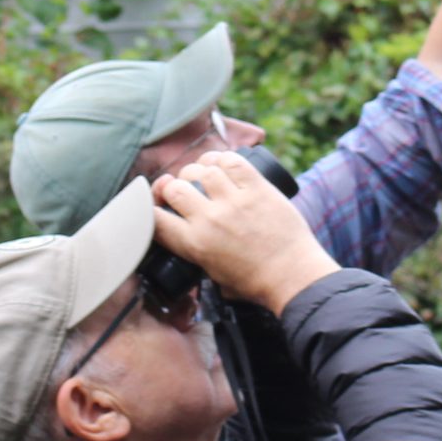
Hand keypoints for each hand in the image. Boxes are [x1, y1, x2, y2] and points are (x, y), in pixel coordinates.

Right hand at [150, 153, 337, 313]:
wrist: (293, 275)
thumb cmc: (255, 282)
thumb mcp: (212, 274)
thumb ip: (194, 254)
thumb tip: (183, 236)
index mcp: (194, 244)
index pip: (155, 218)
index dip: (148, 208)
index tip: (155, 205)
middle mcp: (210, 219)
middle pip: (175, 187)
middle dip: (172, 186)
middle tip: (178, 189)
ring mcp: (234, 201)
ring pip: (201, 169)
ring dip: (196, 170)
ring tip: (200, 175)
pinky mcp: (257, 188)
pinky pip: (232, 161)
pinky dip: (221, 158)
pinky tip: (219, 163)